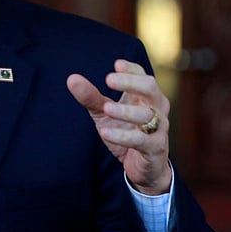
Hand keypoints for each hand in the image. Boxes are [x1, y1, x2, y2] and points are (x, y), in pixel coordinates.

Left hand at [66, 59, 171, 195]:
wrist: (143, 167)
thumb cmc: (126, 131)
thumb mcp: (104, 113)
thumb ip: (91, 97)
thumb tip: (72, 79)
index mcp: (145, 96)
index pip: (143, 76)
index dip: (131, 69)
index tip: (116, 65)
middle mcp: (156, 108)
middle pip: (150, 88)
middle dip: (130, 82)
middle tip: (109, 79)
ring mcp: (158, 128)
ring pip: (146, 114)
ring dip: (125, 110)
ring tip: (106, 108)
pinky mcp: (154, 148)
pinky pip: (140, 140)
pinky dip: (122, 136)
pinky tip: (104, 132)